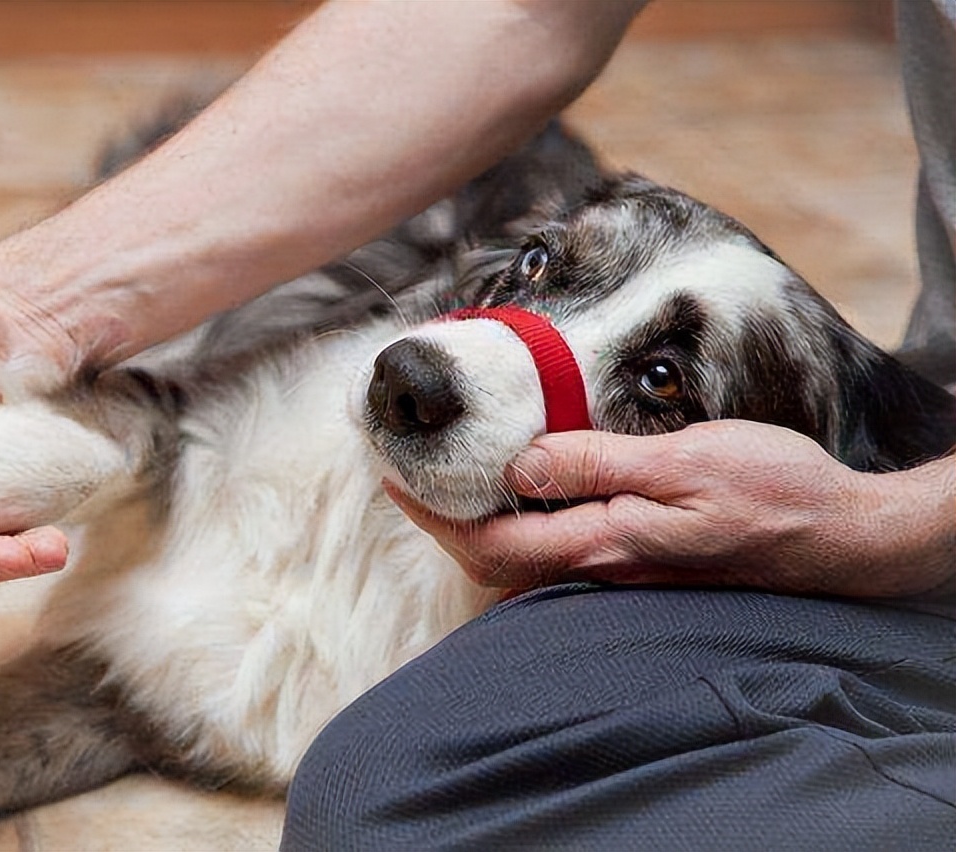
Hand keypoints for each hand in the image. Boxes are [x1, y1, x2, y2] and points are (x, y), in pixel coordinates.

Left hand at [388, 420, 954, 598]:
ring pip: (526, 561)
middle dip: (443, 525)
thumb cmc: (775, 493)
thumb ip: (599, 465)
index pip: (492, 543)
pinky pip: (560, 553)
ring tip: (446, 485)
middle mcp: (605, 568)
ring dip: (477, 526)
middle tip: (405, 481)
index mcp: (606, 544)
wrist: (841, 537)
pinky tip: (521, 495)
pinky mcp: (643, 562)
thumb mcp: (685, 462)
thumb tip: (521, 464)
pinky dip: (521, 526)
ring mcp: (624, 571)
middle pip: (498, 561)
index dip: (435, 517)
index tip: (395, 482)